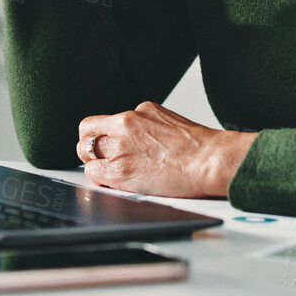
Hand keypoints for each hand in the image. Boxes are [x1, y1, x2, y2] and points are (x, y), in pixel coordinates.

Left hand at [75, 101, 258, 197]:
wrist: (210, 160)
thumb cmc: (199, 148)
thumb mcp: (168, 122)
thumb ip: (146, 126)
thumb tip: (138, 138)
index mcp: (139, 112)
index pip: (103, 120)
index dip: (100, 134)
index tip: (104, 143)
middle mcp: (125, 124)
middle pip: (86, 131)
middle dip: (89, 146)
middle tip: (100, 158)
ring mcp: (120, 146)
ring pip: (85, 152)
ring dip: (94, 163)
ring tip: (110, 172)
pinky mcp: (119, 170)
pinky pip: (94, 173)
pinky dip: (100, 179)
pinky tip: (116, 183)